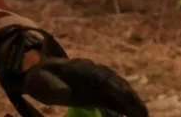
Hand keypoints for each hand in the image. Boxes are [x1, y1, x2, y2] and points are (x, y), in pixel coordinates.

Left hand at [23, 58, 147, 116]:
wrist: (37, 74)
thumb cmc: (39, 78)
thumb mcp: (40, 81)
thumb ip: (52, 86)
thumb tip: (66, 91)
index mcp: (80, 68)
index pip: (101, 76)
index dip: (114, 86)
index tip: (125, 95)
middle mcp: (93, 73)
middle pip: (115, 83)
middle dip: (129, 97)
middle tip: (142, 112)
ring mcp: (96, 83)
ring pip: (118, 91)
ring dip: (131, 103)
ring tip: (142, 116)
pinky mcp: (96, 94)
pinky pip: (113, 100)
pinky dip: (123, 108)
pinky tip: (132, 116)